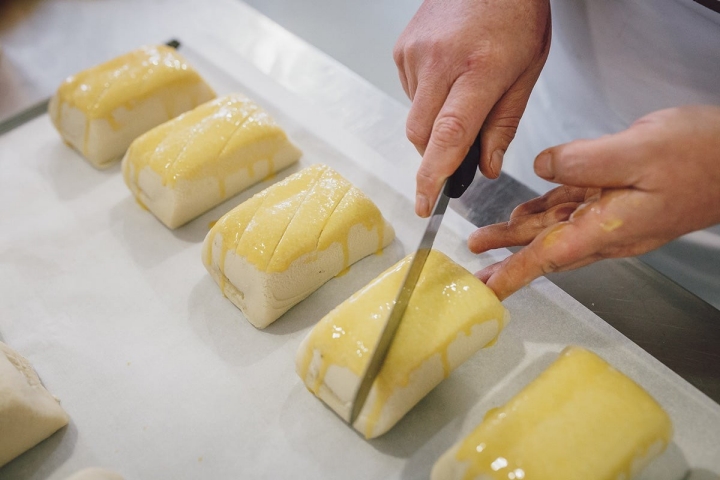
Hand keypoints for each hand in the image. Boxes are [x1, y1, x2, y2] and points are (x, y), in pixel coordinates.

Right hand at [394, 0, 550, 215]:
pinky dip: (426, 99)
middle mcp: (441, 61)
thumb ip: (504, 124)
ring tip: (461, 90)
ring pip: (415, 115)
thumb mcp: (527, 72)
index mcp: (481, 68)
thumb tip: (486, 168)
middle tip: (458, 148)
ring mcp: (415, 53)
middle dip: (435, 153)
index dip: (434, 175)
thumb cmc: (515, 14)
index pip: (449, 134)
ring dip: (434, 122)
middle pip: (421, 134)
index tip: (425, 203)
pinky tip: (447, 76)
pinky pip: (409, 93)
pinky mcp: (402, 49)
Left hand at [468, 106, 719, 299]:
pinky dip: (545, 208)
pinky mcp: (616, 198)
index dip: (511, 274)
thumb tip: (541, 167)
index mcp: (606, 227)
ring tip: (486, 238)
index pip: (546, 258)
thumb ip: (582, 162)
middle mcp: (605, 229)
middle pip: (542, 248)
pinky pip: (571, 207)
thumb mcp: (637, 151)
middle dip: (505, 259)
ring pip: (552, 228)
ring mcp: (611, 216)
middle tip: (473, 272)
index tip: (485, 292)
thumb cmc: (702, 157)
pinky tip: (526, 209)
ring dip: (517, 233)